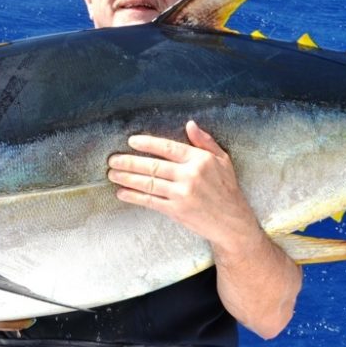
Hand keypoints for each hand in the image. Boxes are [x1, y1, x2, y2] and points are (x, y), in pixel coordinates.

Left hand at [106, 120, 258, 250]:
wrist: (232, 222)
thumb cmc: (227, 189)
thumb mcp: (223, 160)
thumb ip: (205, 141)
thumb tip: (190, 124)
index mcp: (199, 160)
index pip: (168, 148)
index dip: (147, 144)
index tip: (131, 142)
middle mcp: (190, 175)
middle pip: (153, 166)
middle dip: (129, 162)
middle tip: (113, 160)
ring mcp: (182, 194)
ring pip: (148, 183)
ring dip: (127, 178)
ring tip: (112, 174)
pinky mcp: (177, 211)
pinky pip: (150, 201)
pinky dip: (134, 197)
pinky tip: (122, 193)